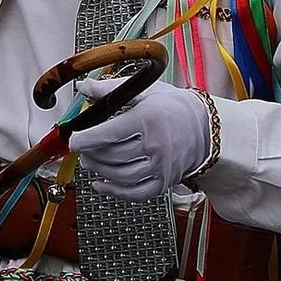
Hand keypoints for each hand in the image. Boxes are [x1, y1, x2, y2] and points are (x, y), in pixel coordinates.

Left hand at [69, 80, 212, 199]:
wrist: (206, 127)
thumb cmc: (173, 107)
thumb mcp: (145, 90)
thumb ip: (111, 90)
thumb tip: (83, 87)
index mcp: (149, 118)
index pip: (110, 133)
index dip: (87, 139)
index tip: (73, 140)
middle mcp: (157, 144)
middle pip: (113, 155)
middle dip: (91, 154)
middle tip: (82, 149)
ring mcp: (162, 166)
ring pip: (121, 175)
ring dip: (99, 170)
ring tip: (90, 162)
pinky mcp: (164, 182)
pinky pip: (135, 193)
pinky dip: (114, 192)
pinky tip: (100, 184)